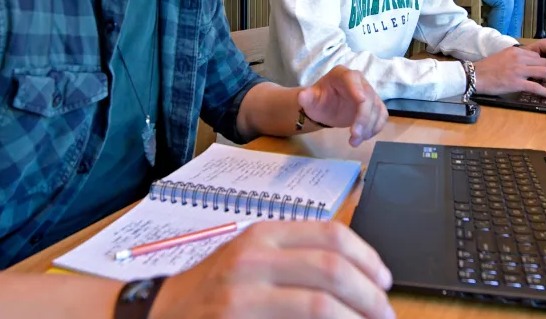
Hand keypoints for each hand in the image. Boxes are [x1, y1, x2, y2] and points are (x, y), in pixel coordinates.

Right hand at [149, 221, 394, 318]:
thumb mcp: (251, 260)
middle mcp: (254, 256)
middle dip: (370, 298)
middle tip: (386, 317)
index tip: (385, 282)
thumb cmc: (213, 290)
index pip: (332, 235)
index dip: (368, 259)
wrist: (159, 313)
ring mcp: (242, 292)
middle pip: (333, 269)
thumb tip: (356, 276)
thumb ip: (295, 260)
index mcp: (264, 234)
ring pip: (321, 304)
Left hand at [298, 65, 387, 146]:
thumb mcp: (310, 99)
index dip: (356, 88)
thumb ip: (307, 97)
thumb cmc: (319, 99)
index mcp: (342, 75)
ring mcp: (369, 94)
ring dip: (369, 126)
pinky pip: (381, 116)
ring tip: (355, 141)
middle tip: (355, 134)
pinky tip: (365, 137)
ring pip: (376, 108)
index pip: (352, 78)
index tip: (360, 100)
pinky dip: (376, 127)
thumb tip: (302, 96)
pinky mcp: (375, 107)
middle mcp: (359, 81)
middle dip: (363, 117)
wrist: (326, 107)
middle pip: (367, 97)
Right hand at [474, 46, 545, 97]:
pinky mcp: (517, 83)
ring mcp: (518, 70)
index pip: (536, 55)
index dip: (543, 64)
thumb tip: (525, 66)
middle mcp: (519, 58)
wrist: (475, 76)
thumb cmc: (486, 69)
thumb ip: (514, 59)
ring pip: (543, 72)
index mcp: (515, 51)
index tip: (544, 70)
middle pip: (543, 62)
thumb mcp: (502, 57)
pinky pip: (536, 87)